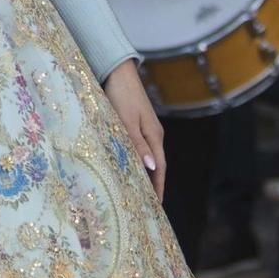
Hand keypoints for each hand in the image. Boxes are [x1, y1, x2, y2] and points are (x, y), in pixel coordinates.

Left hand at [103, 60, 164, 201]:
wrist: (118, 72)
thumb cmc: (122, 96)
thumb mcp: (127, 122)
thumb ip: (138, 145)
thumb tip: (151, 168)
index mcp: (154, 135)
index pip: (160, 168)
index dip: (158, 187)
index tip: (156, 206)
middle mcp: (154, 133)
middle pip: (156, 164)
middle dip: (153, 184)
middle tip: (146, 204)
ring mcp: (146, 127)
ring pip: (148, 156)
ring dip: (145, 173)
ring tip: (138, 191)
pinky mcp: (138, 122)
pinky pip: (141, 147)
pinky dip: (138, 160)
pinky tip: (130, 166)